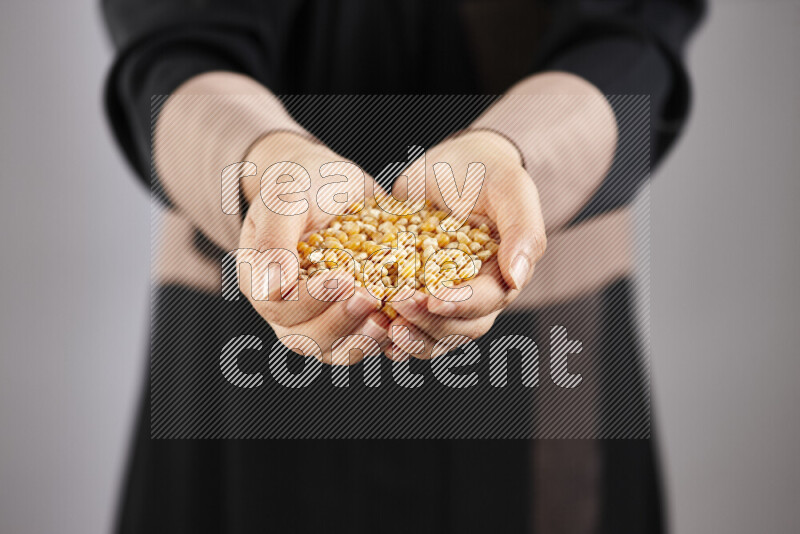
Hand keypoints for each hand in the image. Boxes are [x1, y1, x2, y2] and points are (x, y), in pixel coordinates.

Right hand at [238, 132, 390, 364]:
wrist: (328, 183)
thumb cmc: (301, 184)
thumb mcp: (285, 197)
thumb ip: (274, 238)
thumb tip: (272, 287)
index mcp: (260, 281)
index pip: (279, 306)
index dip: (310, 300)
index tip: (343, 280)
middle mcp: (284, 308)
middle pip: (305, 337)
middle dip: (340, 322)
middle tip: (371, 298)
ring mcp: (316, 318)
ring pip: (333, 348)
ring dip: (361, 340)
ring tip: (388, 321)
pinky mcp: (348, 317)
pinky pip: (360, 341)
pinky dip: (381, 340)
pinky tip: (404, 326)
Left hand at [388, 130, 546, 359]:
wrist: (452, 162)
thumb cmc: (488, 172)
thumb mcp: (510, 188)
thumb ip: (523, 229)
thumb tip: (518, 277)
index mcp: (502, 275)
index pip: (486, 302)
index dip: (461, 305)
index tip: (434, 299)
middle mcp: (475, 294)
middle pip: (458, 328)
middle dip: (429, 322)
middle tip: (399, 302)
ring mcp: (442, 296)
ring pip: (432, 336)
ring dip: (410, 337)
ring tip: (383, 326)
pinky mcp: (412, 290)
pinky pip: (405, 323)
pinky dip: (388, 331)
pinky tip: (369, 326)